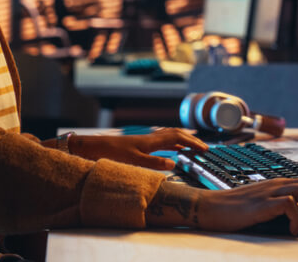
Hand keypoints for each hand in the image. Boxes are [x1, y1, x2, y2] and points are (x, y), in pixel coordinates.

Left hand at [72, 128, 207, 169]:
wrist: (92, 148)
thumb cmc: (110, 154)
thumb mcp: (134, 161)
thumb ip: (154, 163)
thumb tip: (174, 164)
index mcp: (150, 141)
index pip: (177, 137)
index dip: (192, 142)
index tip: (204, 149)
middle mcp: (149, 138)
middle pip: (174, 134)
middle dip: (190, 139)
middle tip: (202, 147)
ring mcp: (143, 140)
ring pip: (167, 136)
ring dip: (180, 140)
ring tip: (190, 146)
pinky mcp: (138, 144)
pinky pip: (159, 141)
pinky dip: (169, 144)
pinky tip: (169, 150)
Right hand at [145, 177, 297, 236]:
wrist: (210, 208)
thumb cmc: (235, 210)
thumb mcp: (264, 205)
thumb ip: (283, 206)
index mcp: (280, 183)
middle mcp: (277, 183)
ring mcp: (269, 192)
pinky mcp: (261, 203)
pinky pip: (287, 205)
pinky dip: (296, 219)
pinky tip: (294, 231)